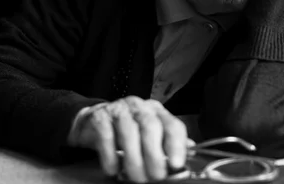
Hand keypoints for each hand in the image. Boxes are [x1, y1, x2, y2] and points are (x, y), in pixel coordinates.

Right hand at [67, 96, 190, 181]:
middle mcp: (140, 107)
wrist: (93, 120)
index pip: (172, 125)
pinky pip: (106, 136)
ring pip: (130, 132)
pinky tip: (113, 169)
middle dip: (155, 155)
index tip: (176, 164)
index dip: (177, 145)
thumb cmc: (126, 129)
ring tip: (137, 177)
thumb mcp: (150, 134)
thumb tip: (190, 151)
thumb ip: (167, 141)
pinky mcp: (100, 117)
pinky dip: (110, 155)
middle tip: (156, 176)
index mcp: (157, 111)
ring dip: (134, 159)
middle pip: (151, 127)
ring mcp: (119, 110)